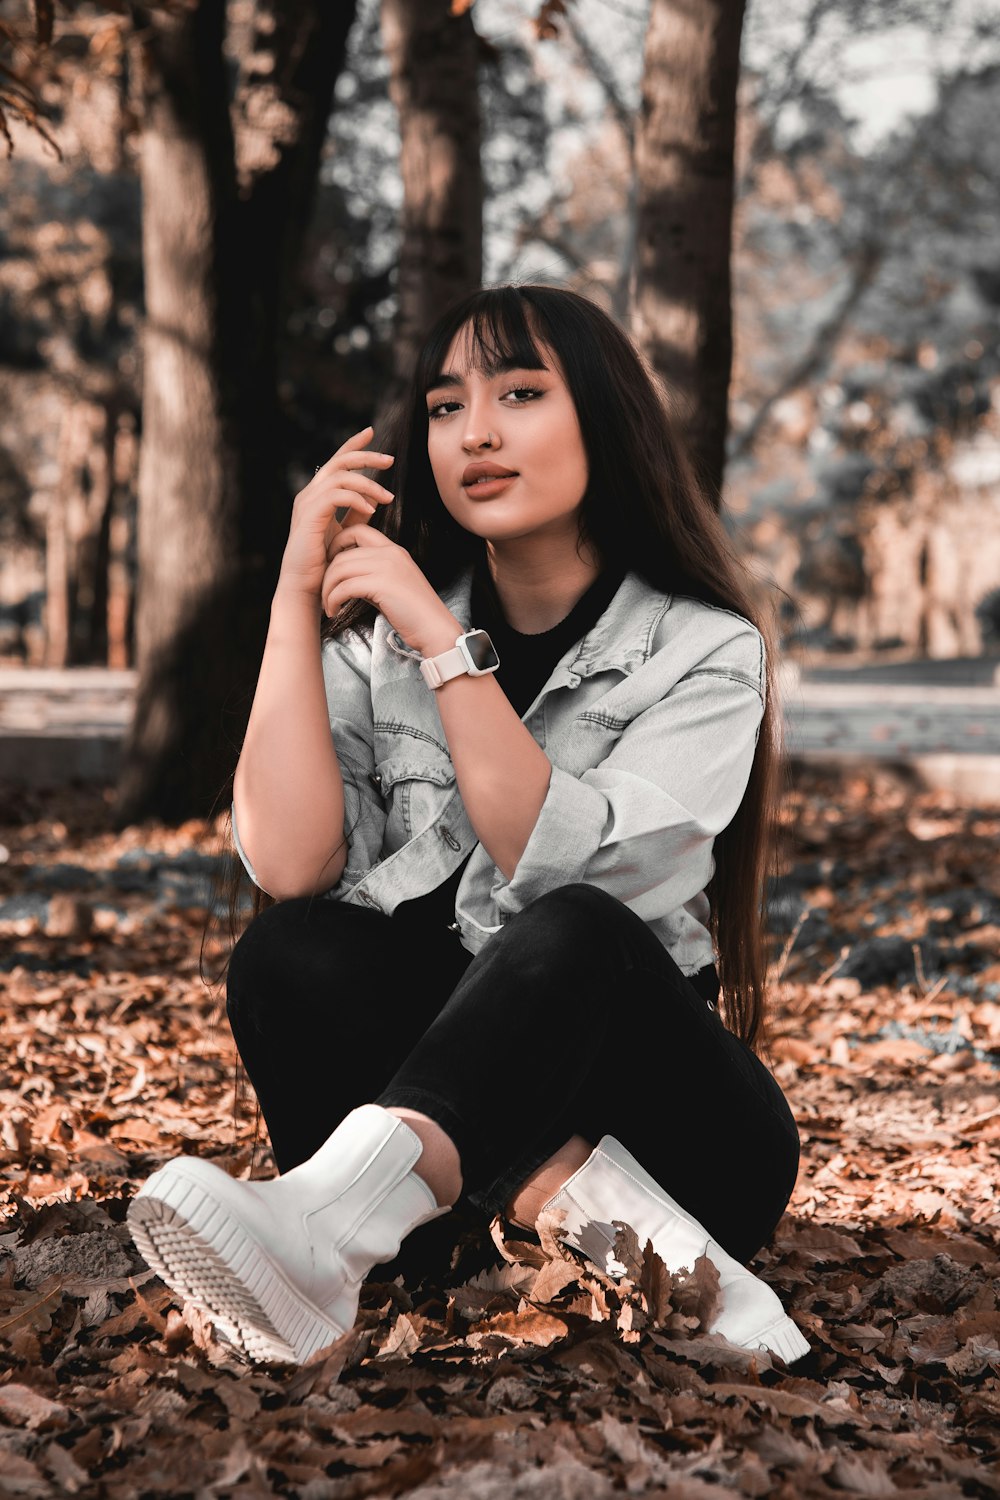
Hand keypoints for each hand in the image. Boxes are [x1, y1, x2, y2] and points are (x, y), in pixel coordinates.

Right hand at [276, 425, 394, 601]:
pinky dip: (356, 498)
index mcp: (317, 495)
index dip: (353, 445)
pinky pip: (336, 495)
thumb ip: (357, 514)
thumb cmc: (324, 564)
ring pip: (341, 476)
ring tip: (387, 497)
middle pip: (339, 461)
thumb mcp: (345, 532)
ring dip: (368, 483)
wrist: (305, 587)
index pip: (336, 461)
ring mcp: (307, 503)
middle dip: (366, 456)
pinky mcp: (309, 515)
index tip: (371, 432)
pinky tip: (372, 508)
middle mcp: (310, 494)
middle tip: (390, 460)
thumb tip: (375, 500)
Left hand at [321, 526, 461, 657]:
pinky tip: (335, 610)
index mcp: (393, 550)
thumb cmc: (412, 613)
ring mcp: (387, 567)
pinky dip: (333, 600)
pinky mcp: (382, 585)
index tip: (331, 566)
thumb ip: (371, 575)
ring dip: (328, 589)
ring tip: (329, 606)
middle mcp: (390, 553)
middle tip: (325, 593)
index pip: (358, 531)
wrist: (434, 629)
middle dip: (327, 575)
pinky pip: (345, 587)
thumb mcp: (391, 585)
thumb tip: (345, 579)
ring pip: (340, 569)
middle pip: (343, 553)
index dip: (338, 544)